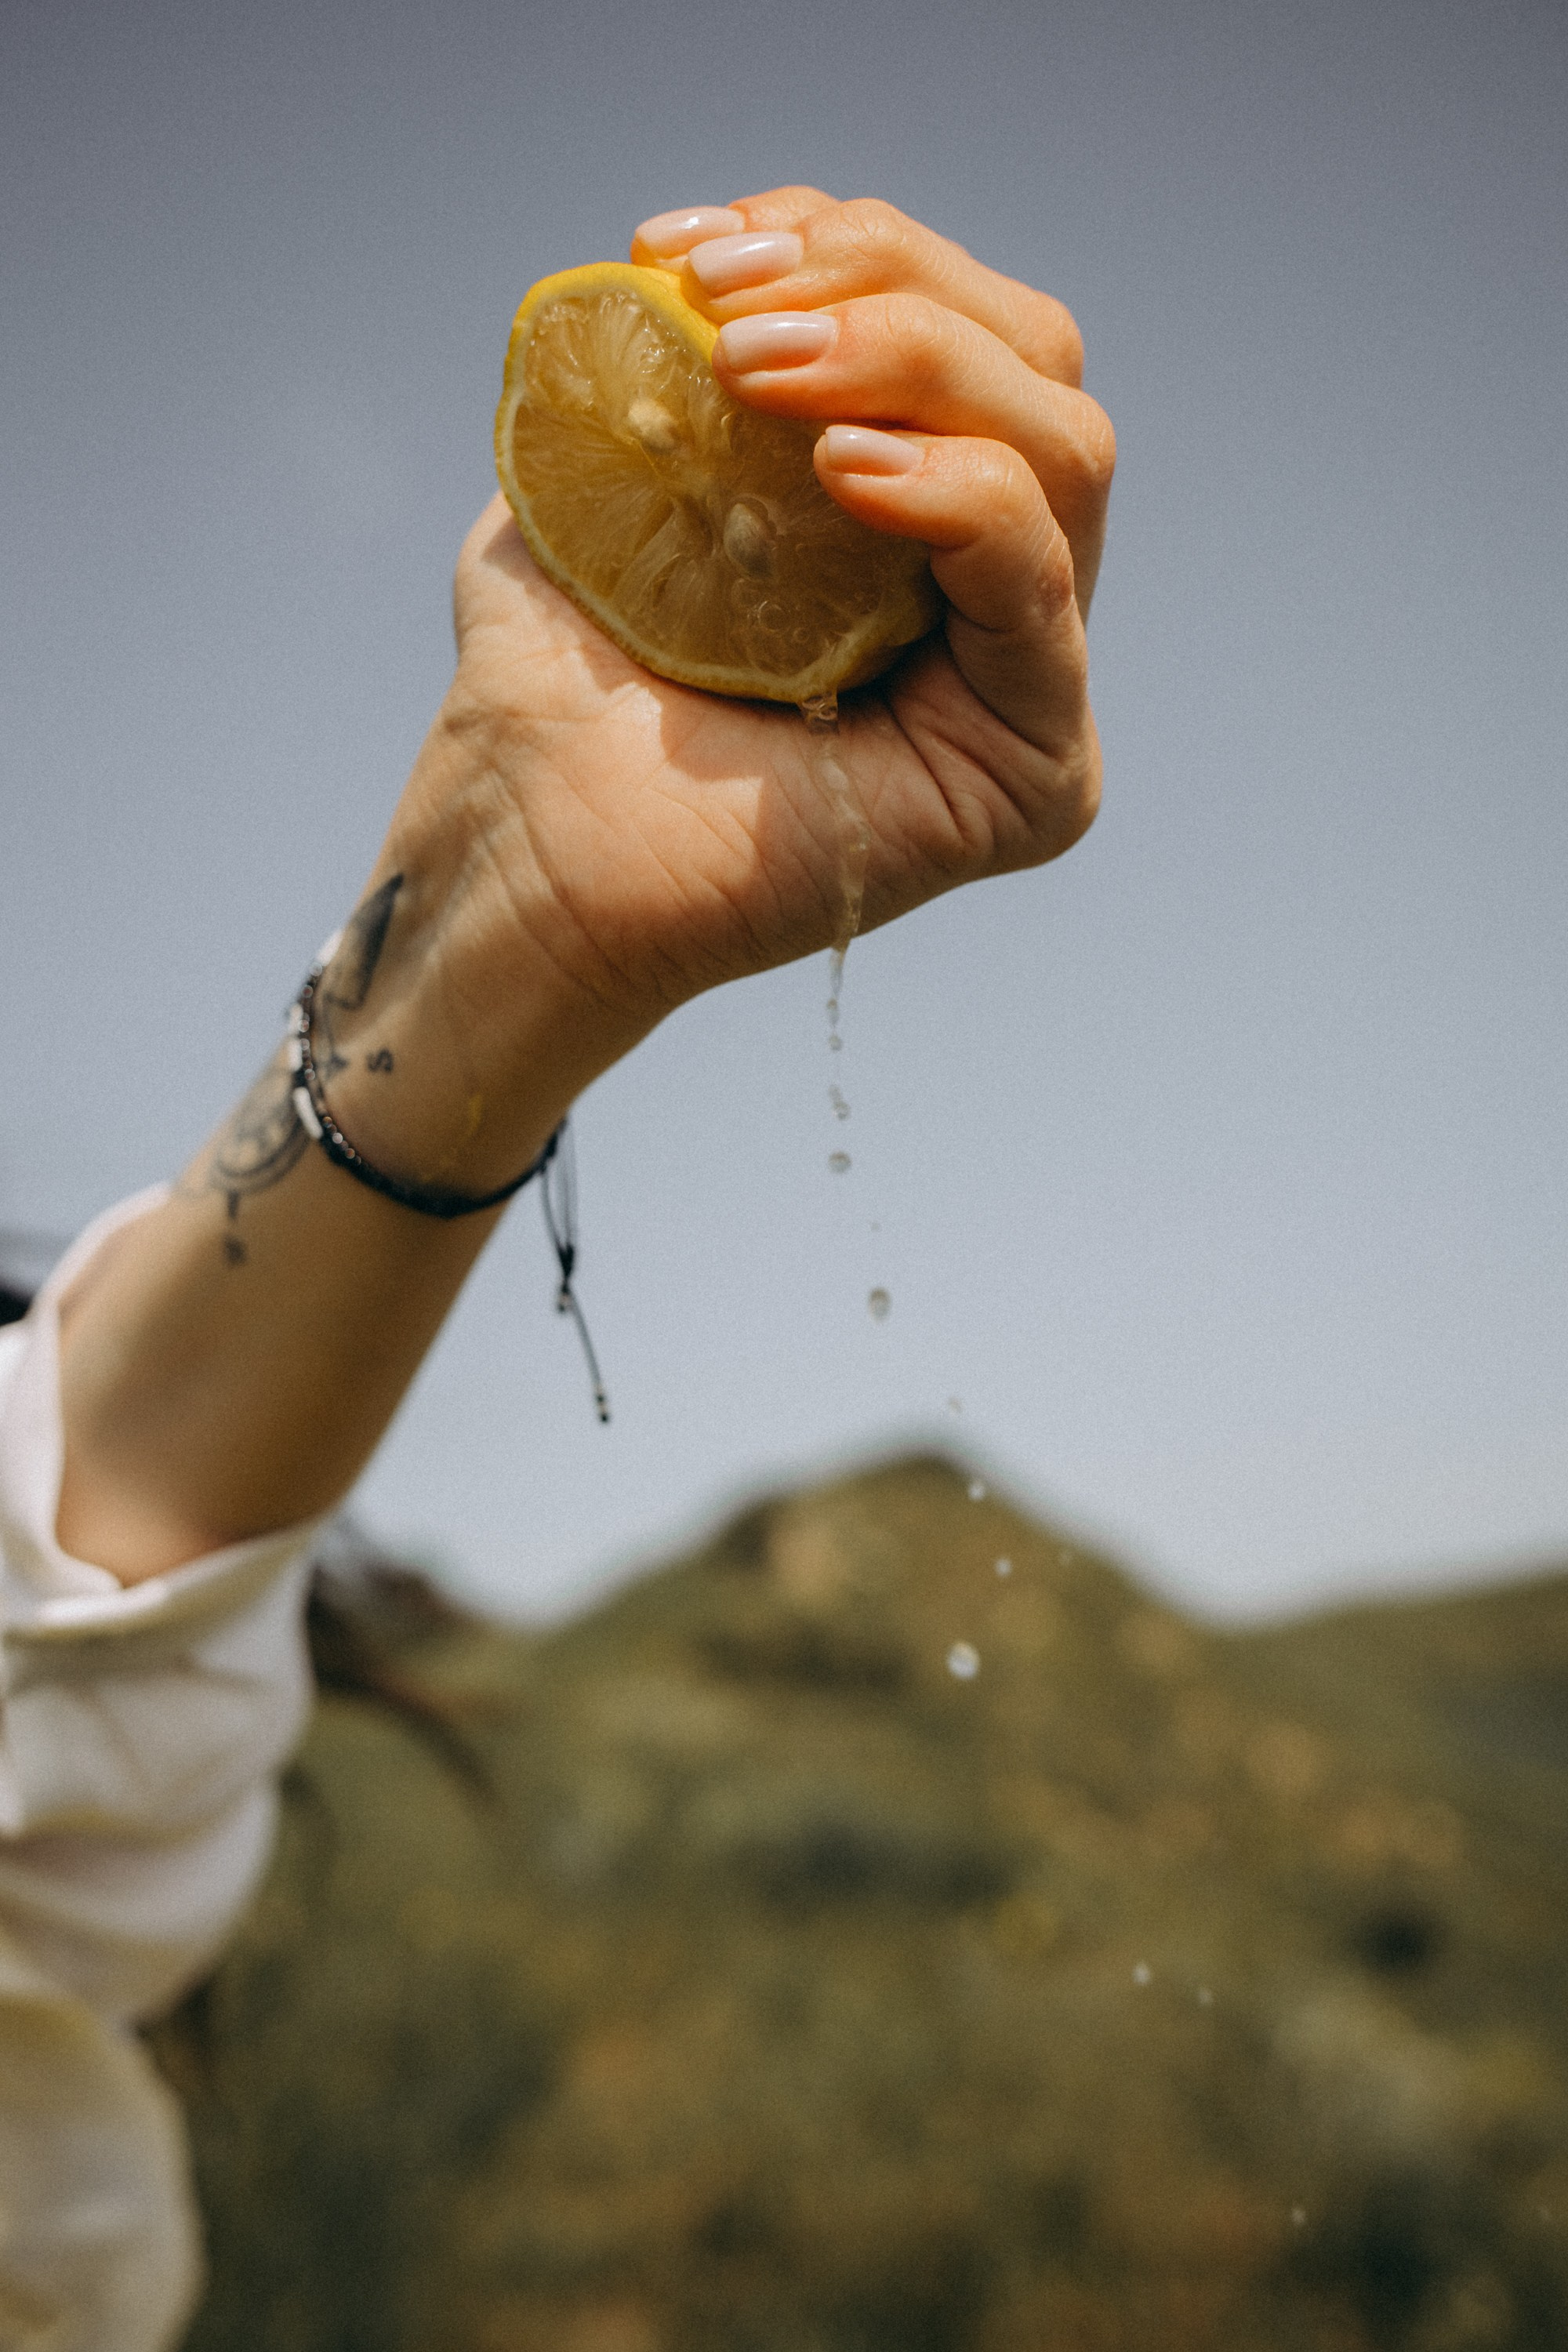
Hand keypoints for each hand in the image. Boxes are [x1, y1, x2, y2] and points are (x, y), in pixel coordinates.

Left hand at [52, 191, 1113, 1575]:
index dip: (848, 245)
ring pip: (1063, 446)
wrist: (524, 858)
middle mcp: (993, 597)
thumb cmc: (556, 694)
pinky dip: (958, 496)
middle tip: (729, 316)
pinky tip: (840, 472)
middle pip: (1035, 361)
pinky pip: (1042, 584)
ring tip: (759, 372)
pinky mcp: (1031, 775)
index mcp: (919, 523)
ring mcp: (1026, 685)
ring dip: (912, 365)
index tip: (682, 249)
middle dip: (886, 286)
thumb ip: (683, 371)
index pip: (962, 329)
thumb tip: (700, 268)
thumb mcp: (611, 480)